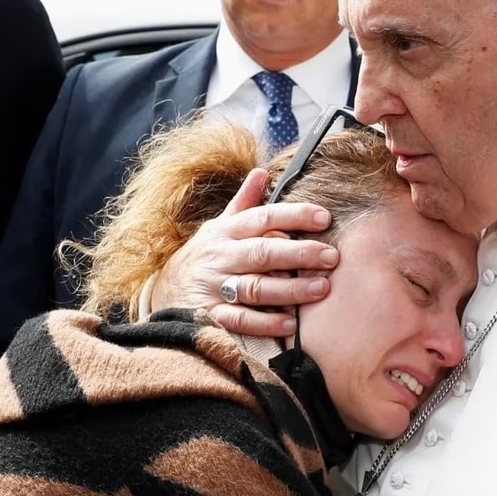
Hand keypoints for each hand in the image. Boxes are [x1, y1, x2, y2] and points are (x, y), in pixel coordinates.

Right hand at [151, 168, 338, 335]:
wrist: (164, 290)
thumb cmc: (207, 254)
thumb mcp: (221, 225)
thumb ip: (244, 203)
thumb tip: (261, 171)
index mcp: (227, 231)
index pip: (263, 218)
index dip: (294, 216)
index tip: (324, 217)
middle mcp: (221, 256)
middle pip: (262, 253)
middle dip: (299, 254)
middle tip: (331, 257)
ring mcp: (215, 287)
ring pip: (255, 287)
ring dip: (289, 289)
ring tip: (321, 288)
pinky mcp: (211, 316)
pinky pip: (240, 320)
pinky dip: (265, 323)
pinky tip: (291, 324)